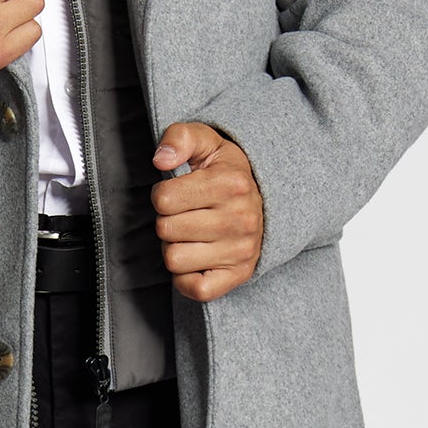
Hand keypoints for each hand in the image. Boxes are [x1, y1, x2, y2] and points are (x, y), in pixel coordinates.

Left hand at [150, 121, 263, 302]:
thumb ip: (179, 138)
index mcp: (231, 184)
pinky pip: (195, 289)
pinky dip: (185, 278)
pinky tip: (195, 258)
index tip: (180, 192)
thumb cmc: (225, 171)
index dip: (162, 195)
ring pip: (174, 259)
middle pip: (165, 229)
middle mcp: (241, 219)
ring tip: (192, 234)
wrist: (265, 200)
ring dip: (175, 248)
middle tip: (186, 214)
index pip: (162, 199)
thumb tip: (161, 161)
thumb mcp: (206, 142)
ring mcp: (242, 250)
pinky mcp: (239, 275)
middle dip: (168, 221)